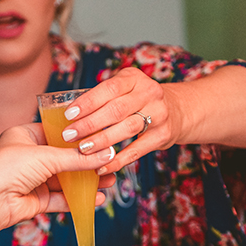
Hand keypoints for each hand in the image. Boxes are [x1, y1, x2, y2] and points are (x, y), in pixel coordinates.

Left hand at [0, 123, 114, 231]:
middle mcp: (28, 157)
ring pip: (65, 180)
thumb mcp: (46, 157)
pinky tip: (96, 198)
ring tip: (109, 179)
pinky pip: (61, 198)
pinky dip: (78, 199)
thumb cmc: (7, 169)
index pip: (56, 132)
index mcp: (25, 137)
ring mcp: (32, 180)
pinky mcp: (36, 200)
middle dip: (87, 161)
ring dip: (86, 181)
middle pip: (64, 158)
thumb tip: (106, 154)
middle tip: (110, 161)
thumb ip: (77, 157)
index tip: (100, 137)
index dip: (78, 136)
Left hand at [57, 67, 184, 174]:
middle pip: (116, 109)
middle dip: (90, 124)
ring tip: (82, 150)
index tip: (69, 115)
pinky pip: (137, 150)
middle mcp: (149, 93)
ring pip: (127, 129)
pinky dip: (117, 160)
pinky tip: (101, 166)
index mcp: (134, 78)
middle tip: (69, 135)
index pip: (108, 89)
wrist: (178, 110)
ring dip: (102, 141)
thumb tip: (67, 116)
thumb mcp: (125, 89)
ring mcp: (159, 114)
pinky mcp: (162, 135)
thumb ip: (103, 98)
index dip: (88, 102)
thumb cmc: (138, 100)